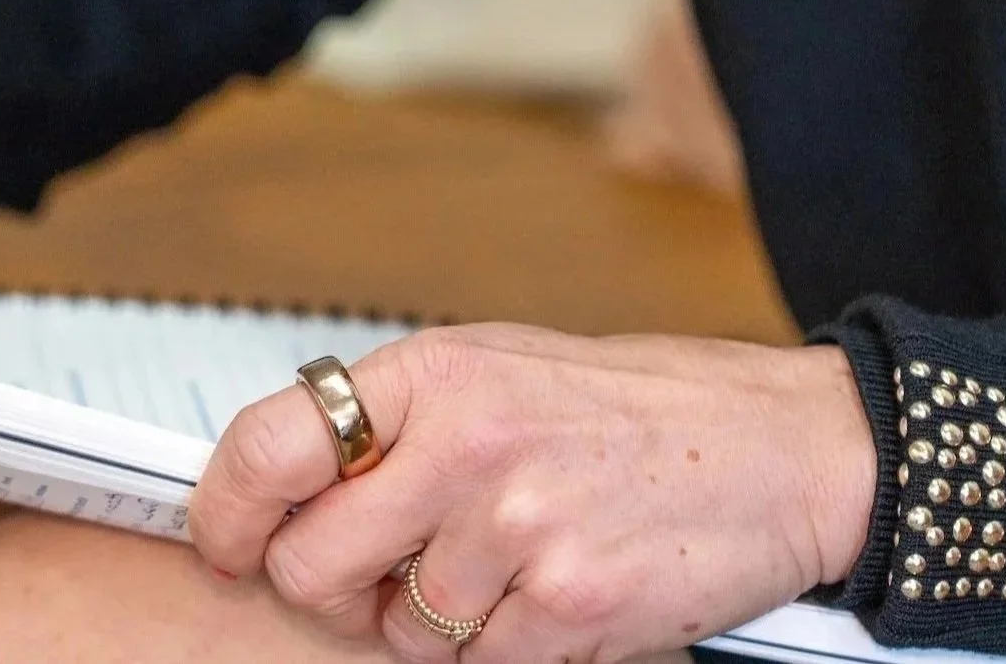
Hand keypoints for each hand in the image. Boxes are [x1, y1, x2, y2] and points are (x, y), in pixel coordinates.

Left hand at [189, 324, 875, 662]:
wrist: (782, 447)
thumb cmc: (641, 408)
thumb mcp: (502, 369)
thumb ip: (398, 423)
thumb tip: (292, 489)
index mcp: (437, 372)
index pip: (270, 444)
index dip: (223, 509)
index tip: (222, 540)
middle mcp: (465, 445)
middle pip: (312, 567)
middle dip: (334, 588)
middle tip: (383, 572)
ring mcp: (515, 530)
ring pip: (399, 634)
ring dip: (438, 620)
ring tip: (509, 561)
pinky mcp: (567, 608)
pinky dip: (505, 647)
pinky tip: (554, 590)